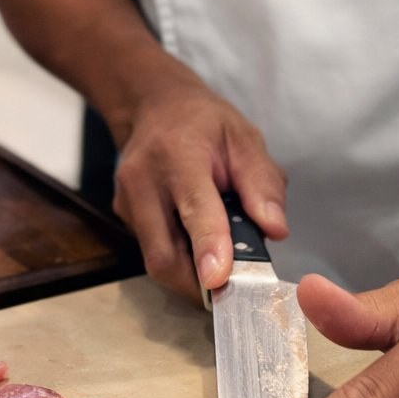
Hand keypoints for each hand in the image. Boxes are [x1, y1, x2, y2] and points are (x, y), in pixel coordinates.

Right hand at [111, 72, 287, 300]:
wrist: (155, 106)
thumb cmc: (204, 123)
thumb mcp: (244, 138)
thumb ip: (262, 184)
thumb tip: (275, 230)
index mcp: (178, 154)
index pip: (194, 208)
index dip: (208, 246)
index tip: (220, 278)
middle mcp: (143, 179)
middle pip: (163, 253)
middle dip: (198, 283)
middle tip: (235, 291)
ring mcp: (127, 200)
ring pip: (156, 259)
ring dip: (190, 275)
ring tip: (221, 264)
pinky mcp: (123, 214)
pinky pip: (152, 249)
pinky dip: (180, 258)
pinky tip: (198, 243)